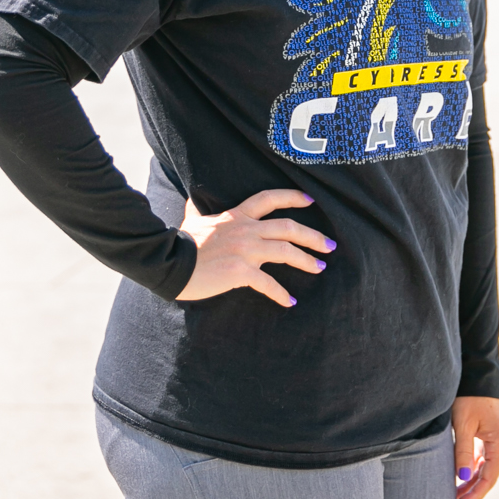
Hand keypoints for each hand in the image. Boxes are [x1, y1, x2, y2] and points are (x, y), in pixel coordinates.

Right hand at [175, 190, 331, 306]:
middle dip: (313, 236)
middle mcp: (245, 229)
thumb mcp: (191, 220)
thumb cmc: (180, 242)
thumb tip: (190, 197)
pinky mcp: (240, 272)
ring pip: (286, 251)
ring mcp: (245, 250)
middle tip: (329, 245)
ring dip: (306, 260)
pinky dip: (281, 294)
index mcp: (236, 215)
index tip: (310, 200)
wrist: (168, 262)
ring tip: (320, 267)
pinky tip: (290, 301)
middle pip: (288, 227)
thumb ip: (197, 209)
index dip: (292, 197)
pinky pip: (268, 283)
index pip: (269, 199)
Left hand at [451, 396, 498, 498]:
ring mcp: (495, 440)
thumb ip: (462, 452)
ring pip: (484, 470)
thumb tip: (461, 478)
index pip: (488, 478)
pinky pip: (480, 460)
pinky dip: (471, 471)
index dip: (474, 495)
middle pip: (487, 477)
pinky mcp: (487, 435)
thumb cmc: (468, 398)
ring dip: (470, 485)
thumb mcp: (463, 425)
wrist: (475, 374)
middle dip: (472, 495)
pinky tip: (460, 480)